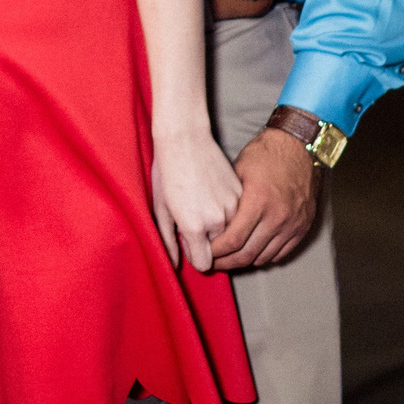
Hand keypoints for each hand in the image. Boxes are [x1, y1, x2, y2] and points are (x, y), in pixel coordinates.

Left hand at [149, 130, 242, 271]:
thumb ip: (168, 241)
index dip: (195, 255)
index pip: (204, 263)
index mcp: (195, 227)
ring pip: (233, 234)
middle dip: (209, 244)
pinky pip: (241, 217)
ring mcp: (234, 207)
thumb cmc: (167, 172)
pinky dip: (233, 216)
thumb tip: (175, 265)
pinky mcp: (242, 194)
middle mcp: (218, 221)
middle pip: (220, 250)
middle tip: (194, 222)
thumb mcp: (161, 209)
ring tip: (206, 210)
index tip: (189, 241)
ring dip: (223, 231)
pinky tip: (217, 200)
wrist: (184, 138)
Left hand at [207, 128, 319, 269]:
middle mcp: (277, 217)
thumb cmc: (265, 154)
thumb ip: (226, 199)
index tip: (204, 252)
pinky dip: (263, 256)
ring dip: (243, 261)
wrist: (300, 147)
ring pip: (263, 257)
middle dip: (226, 262)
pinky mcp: (302, 228)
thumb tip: (207, 221)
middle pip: (247, 254)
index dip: (215, 251)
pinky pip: (281, 253)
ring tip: (228, 258)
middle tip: (212, 262)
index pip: (232, 240)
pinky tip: (250, 251)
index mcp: (258, 201)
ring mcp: (292, 225)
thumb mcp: (238, 170)